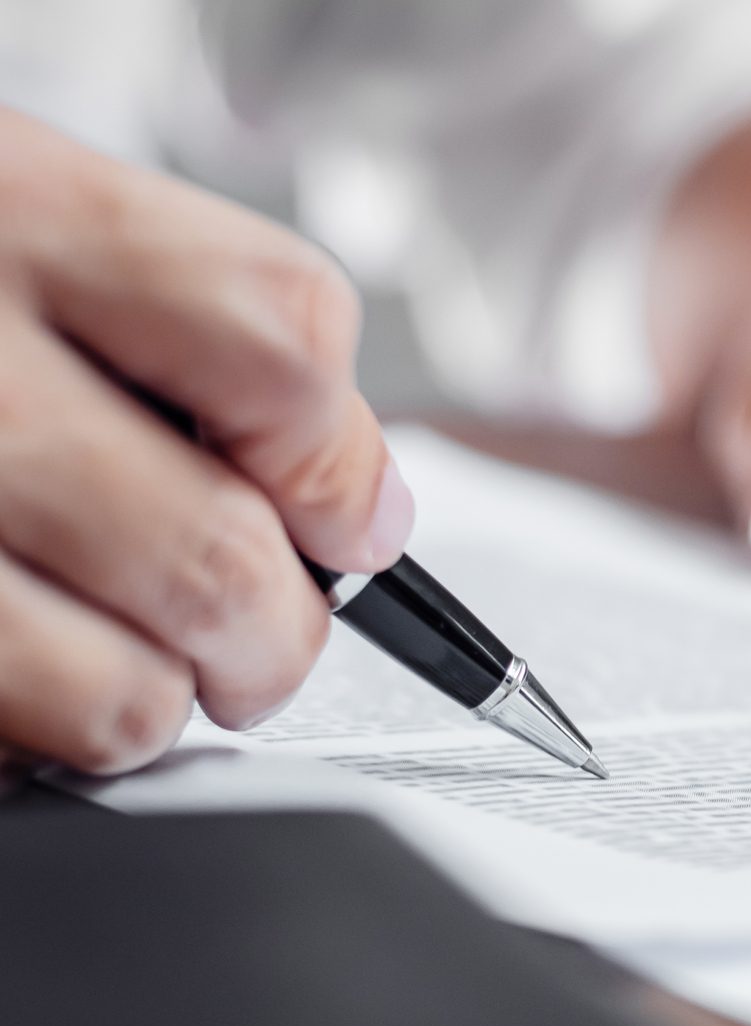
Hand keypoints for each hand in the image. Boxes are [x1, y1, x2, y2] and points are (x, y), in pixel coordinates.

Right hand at [0, 110, 407, 773]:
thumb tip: (368, 514)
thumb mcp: (20, 214)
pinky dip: (29, 736)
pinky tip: (7, 663)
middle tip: (251, 633)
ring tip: (108, 652)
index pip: (283, 349)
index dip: (338, 463)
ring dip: (146, 702)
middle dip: (273, 636)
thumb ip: (199, 328)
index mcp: (9, 210)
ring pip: (116, 699)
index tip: (339, 516)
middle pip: (219, 561)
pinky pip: (2, 744)